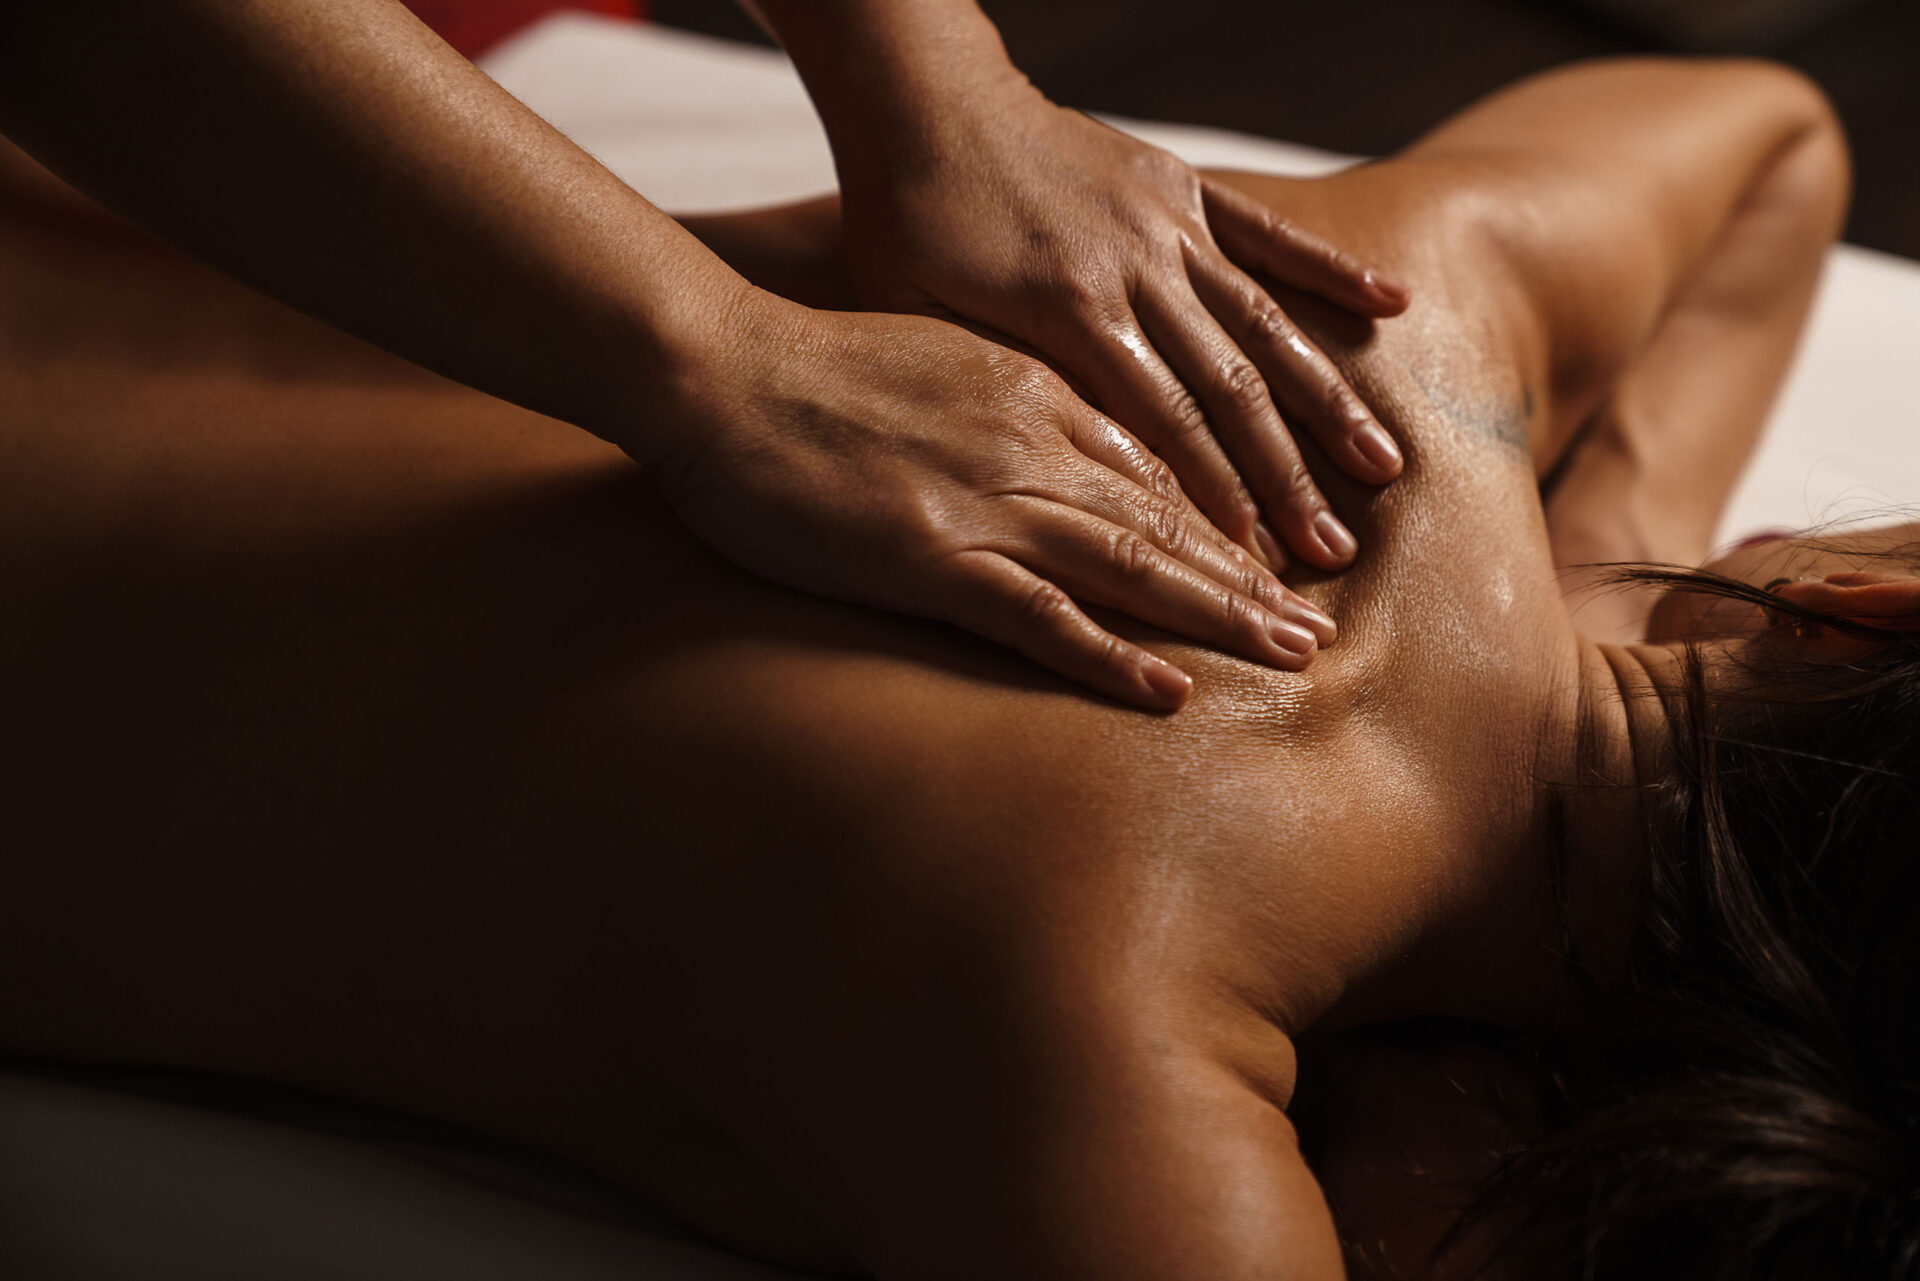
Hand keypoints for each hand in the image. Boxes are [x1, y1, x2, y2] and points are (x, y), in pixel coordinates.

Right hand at [643, 291, 1337, 710]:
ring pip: (1129, 563)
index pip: (1152, 464)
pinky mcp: (929, 556)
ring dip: (1217, 614)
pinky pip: (1038, 617)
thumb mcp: (934, 357)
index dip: (1220, 521)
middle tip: (1316, 630)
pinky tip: (1167, 690)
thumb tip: (1057, 436)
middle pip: (1165, 517)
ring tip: (1289, 656)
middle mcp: (1029, 440)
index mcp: (1032, 389)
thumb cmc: (810, 367)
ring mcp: (983, 501)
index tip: (1270, 566)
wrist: (719, 368)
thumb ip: (1005, 395)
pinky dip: (1108, 654)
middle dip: (1249, 577)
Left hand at [835, 87, 1409, 569]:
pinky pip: (1267, 232)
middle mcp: (1134, 269)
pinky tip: (1392, 305)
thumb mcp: (921, 323)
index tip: (1256, 565)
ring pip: (1266, 323)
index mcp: (1069, 312)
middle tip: (1332, 553)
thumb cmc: (906, 229)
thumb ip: (999, 391)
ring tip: (1384, 466)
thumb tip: (1069, 475)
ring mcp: (1166, 225)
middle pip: (1230, 389)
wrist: (925, 106)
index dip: (1214, 499)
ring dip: (1327, 400)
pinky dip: (1329, 268)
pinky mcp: (1180, 186)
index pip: (1163, 426)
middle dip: (1286, 478)